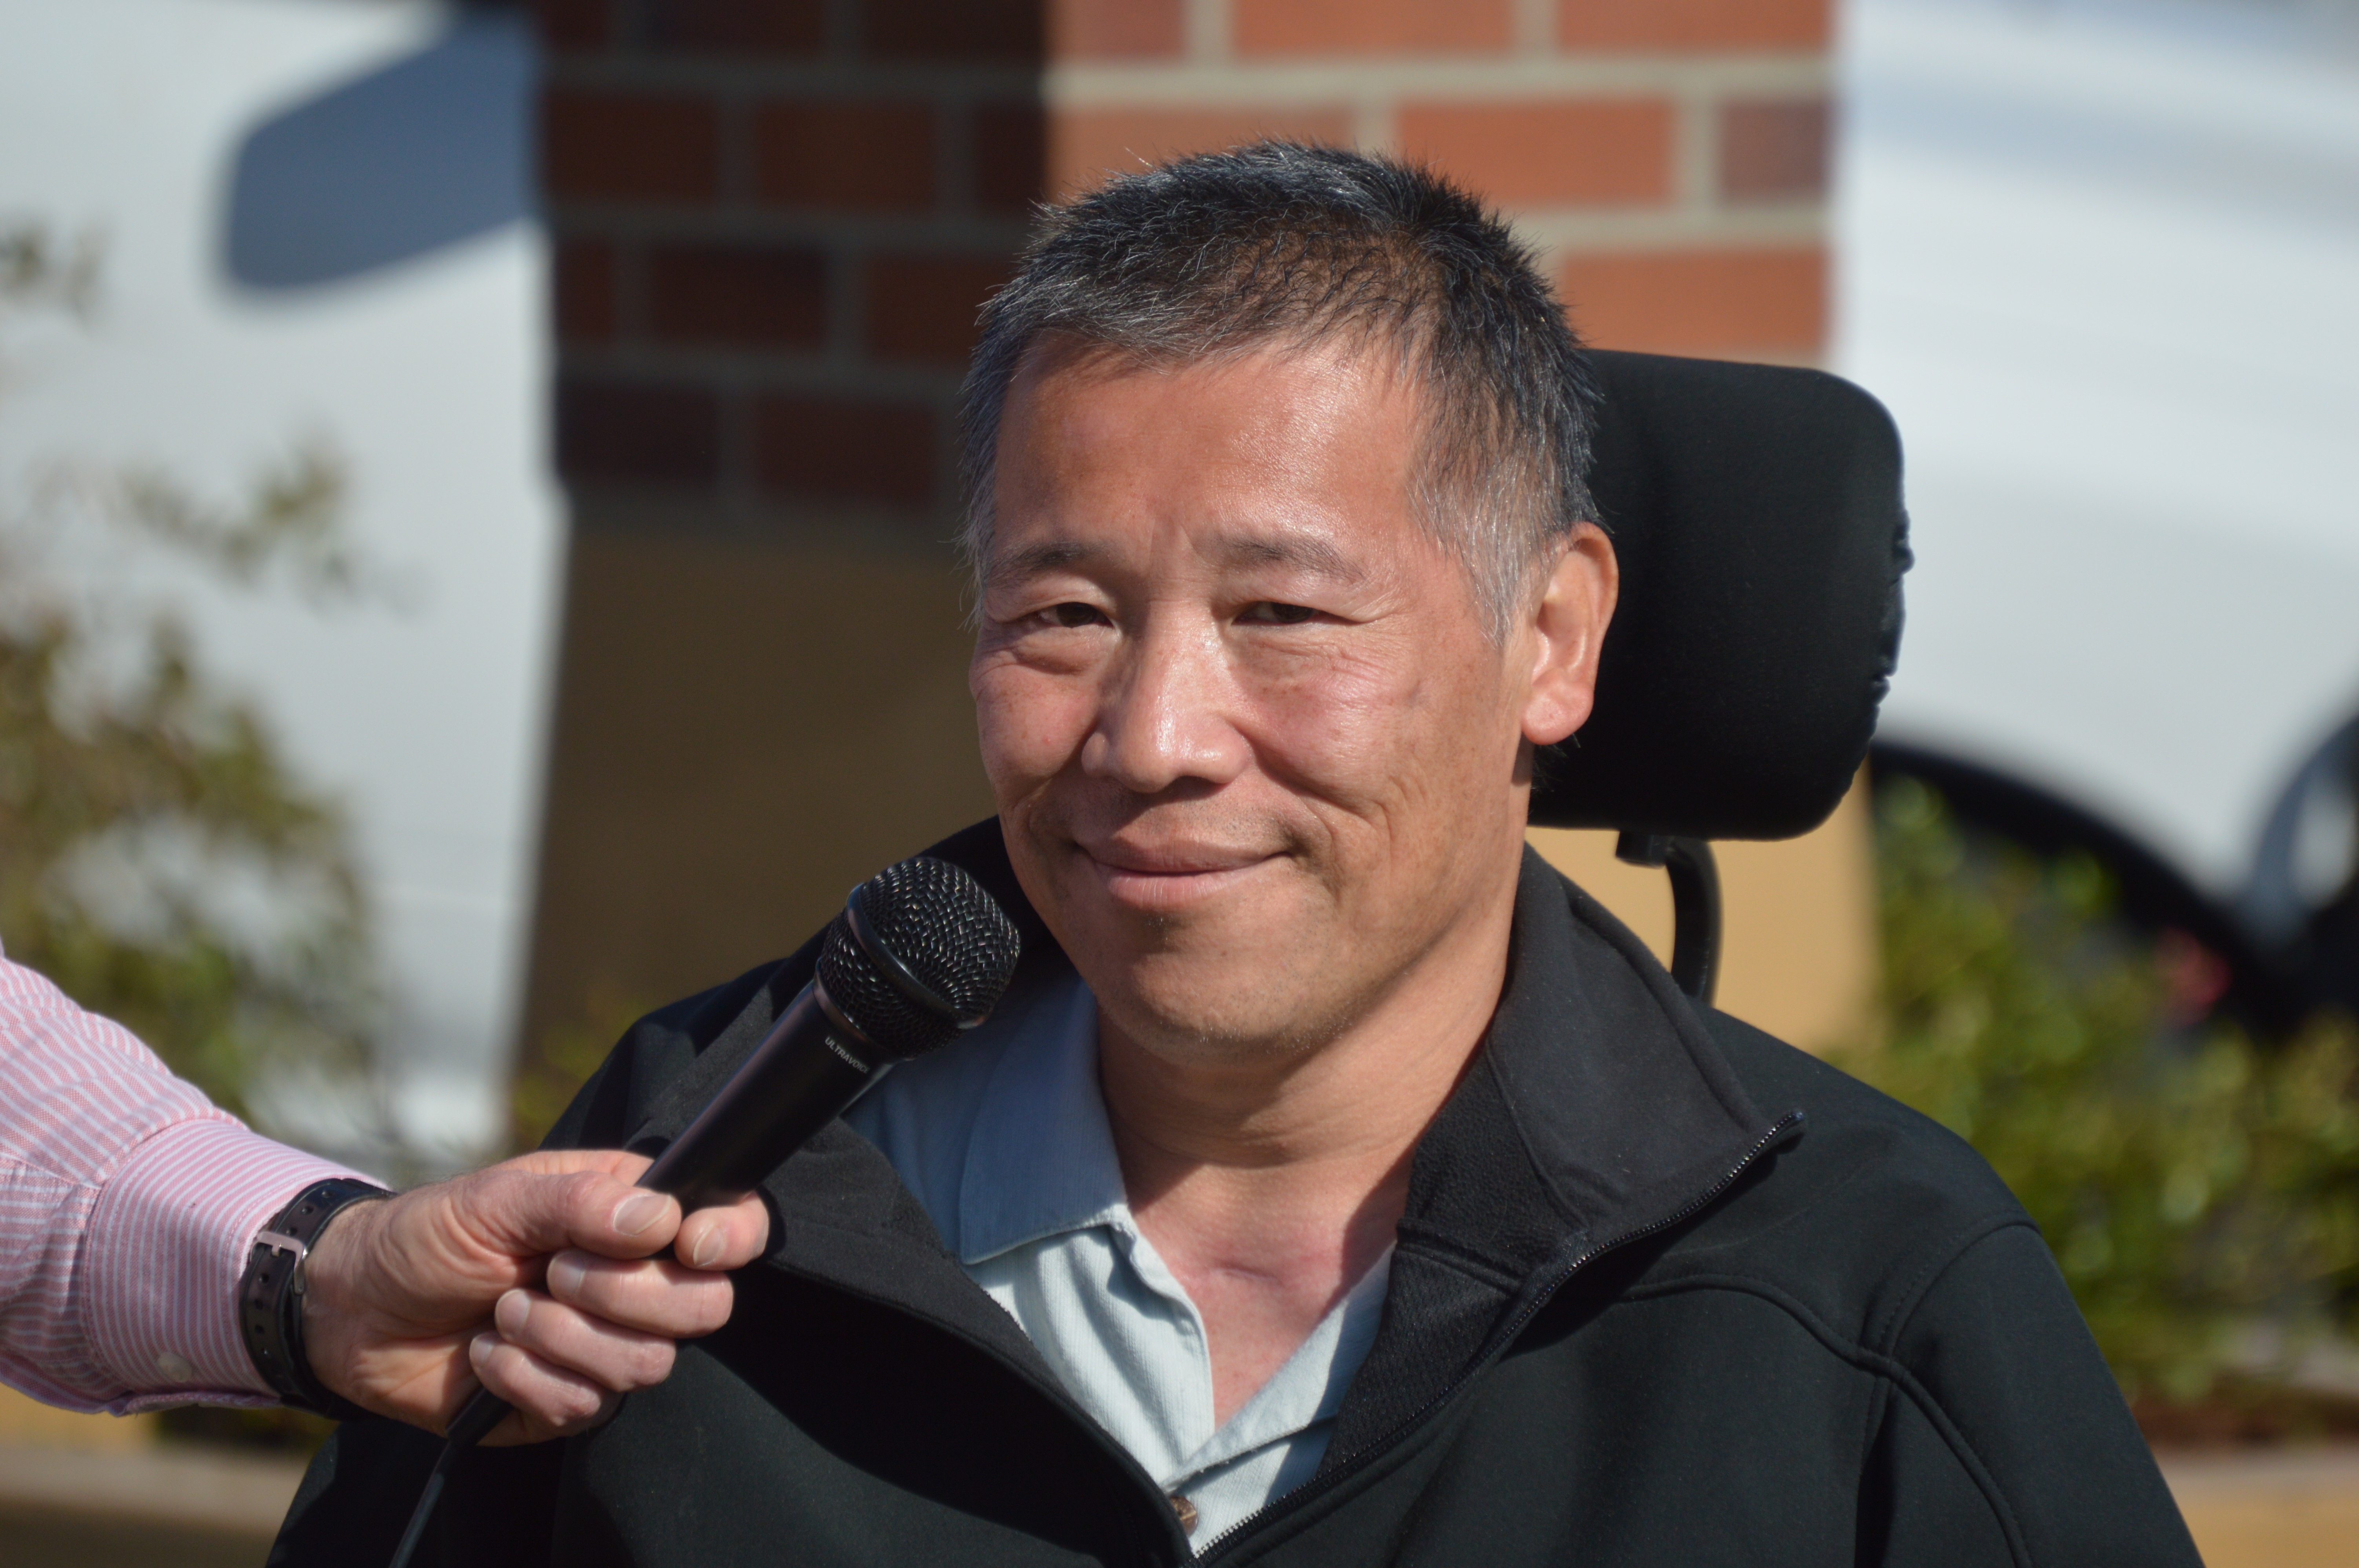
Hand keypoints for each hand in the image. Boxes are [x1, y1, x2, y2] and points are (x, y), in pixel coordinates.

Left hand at [298, 1150, 769, 1443]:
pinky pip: (587, 1405)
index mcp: (636, 1214)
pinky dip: (527, 1378)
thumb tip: (662, 1220)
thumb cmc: (429, 1234)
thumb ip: (580, 1203)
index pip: (731, 1226)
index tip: (689, 1245)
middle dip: (626, 1293)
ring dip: (566, 1337)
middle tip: (553, 1270)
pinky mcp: (571, 1401)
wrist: (357, 1310)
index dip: (730, 1238)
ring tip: (505, 1311)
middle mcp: (637, 1282)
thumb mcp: (496, 1199)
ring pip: (650, 1363)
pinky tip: (486, 1353)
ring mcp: (608, 1346)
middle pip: (705, 1305)